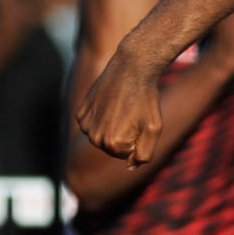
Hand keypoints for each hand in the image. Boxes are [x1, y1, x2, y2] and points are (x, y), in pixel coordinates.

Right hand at [75, 53, 163, 167]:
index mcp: (112, 143)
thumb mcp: (153, 129)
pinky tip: (110, 103)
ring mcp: (84, 124)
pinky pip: (91, 125)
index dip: (137, 139)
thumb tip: (130, 167)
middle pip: (112, 148)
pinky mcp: (80, 112)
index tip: (140, 121)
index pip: (126, 155)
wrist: (131, 68)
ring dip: (112, 127)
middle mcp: (94, 137)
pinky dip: (100, 118)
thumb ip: (144, 154)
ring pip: (100, 137)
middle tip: (132, 114)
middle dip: (124, 136)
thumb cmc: (146, 99)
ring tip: (122, 108)